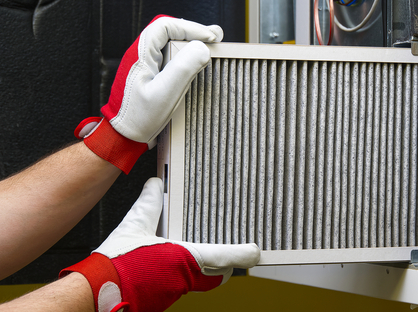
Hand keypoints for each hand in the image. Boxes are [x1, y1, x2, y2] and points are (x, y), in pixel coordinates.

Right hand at [60, 178, 259, 311]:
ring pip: (199, 282)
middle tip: (224, 251)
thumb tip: (156, 185)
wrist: (95, 293)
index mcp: (184, 259)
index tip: (255, 251)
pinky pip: (181, 286)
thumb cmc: (116, 265)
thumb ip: (149, 204)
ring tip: (190, 252)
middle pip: (216, 275)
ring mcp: (173, 292)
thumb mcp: (135, 226)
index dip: (242, 254)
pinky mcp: (162, 298)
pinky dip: (180, 274)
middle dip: (222, 264)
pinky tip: (167, 263)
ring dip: (199, 268)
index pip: (224, 257)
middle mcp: (183, 279)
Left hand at [75, 15, 222, 172]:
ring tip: (208, 49)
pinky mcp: (149, 75)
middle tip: (215, 39)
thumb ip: (183, 69)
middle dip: (193, 33)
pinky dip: (184, 58)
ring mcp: (144, 65)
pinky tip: (194, 65)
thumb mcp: (165, 94)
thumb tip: (202, 48)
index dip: (191, 27)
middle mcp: (140, 55)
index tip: (211, 37)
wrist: (122, 136)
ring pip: (169, 44)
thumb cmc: (137, 118)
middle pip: (169, 32)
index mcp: (141, 54)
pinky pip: (168, 58)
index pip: (167, 26)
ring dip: (189, 45)